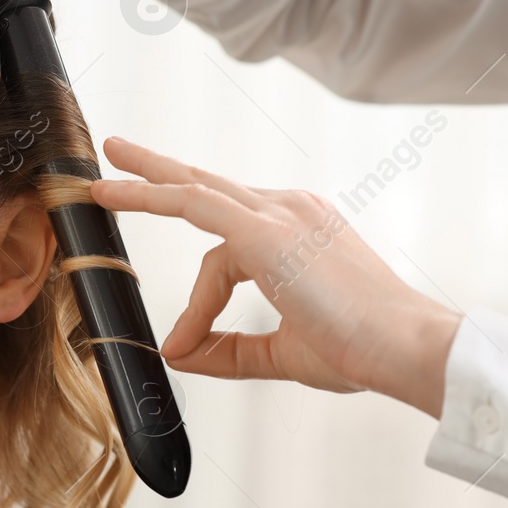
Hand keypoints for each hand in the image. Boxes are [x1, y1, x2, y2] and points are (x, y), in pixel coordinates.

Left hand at [87, 136, 461, 417]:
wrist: (407, 347)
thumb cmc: (363, 349)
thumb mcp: (286, 352)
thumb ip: (231, 352)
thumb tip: (180, 353)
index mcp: (303, 232)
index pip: (230, 254)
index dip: (200, 304)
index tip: (185, 344)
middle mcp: (293, 211)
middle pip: (210, 186)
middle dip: (160, 171)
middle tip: (119, 155)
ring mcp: (281, 214)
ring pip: (194, 189)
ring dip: (143, 180)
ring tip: (100, 180)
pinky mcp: (266, 229)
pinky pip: (192, 202)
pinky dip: (147, 195)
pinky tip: (112, 192)